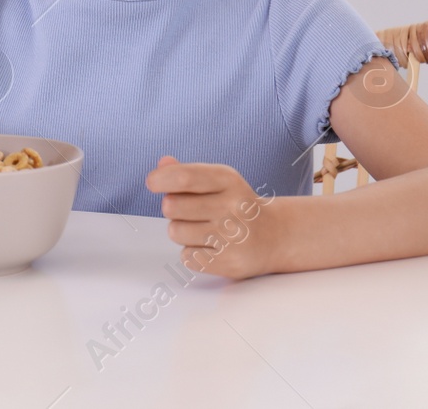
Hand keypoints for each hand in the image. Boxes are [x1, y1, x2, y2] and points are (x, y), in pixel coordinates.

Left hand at [146, 155, 280, 277]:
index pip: (184, 178)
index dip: (161, 179)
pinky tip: (213, 247)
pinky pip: (186, 256)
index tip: (153, 183)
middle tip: (192, 211)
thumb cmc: (235, 204)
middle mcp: (233, 206)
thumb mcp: (217, 181)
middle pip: (171, 206)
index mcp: (228, 180)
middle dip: (172, 208)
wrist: (275, 236)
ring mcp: (233, 236)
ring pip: (175, 232)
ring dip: (182, 232)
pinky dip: (193, 253)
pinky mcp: (230, 262)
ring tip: (205, 230)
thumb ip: (186, 172)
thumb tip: (162, 165)